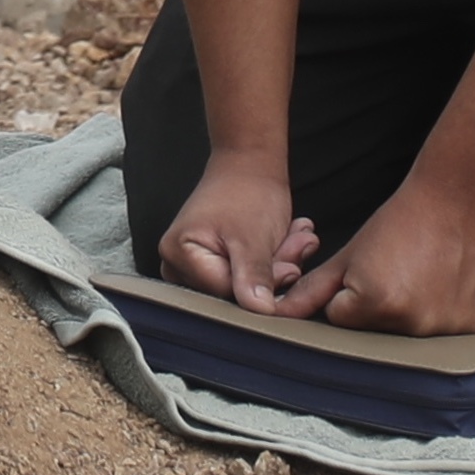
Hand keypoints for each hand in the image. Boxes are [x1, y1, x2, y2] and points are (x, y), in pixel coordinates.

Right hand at [160, 157, 316, 308]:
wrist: (250, 163)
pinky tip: (286, 241)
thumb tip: (260, 310)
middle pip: (234, 292)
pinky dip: (272, 262)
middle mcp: (178, 264)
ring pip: (246, 286)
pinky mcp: (213, 264)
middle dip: (273, 271)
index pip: (225, 293)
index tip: (290, 264)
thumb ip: (254, 276)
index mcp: (178, 254)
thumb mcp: (252, 237)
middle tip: (297, 246)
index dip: (263, 284)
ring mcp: (194, 266)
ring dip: (278, 264)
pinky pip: (248, 277)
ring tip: (295, 238)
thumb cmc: (246, 190)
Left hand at [289, 181, 474, 336]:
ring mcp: (447, 328)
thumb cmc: (402, 220)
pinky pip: (446, 331)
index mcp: (376, 304)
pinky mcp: (474, 327)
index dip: (349, 292)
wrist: (461, 199)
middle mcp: (412, 324)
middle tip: (400, 269)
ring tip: (425, 274)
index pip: (341, 317)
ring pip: (410, 333)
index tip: (370, 268)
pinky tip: (447, 282)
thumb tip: (280, 311)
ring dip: (412, 312)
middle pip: (376, 331)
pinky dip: (443, 312)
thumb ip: (314, 288)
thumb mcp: (351, 253)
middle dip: (379, 306)